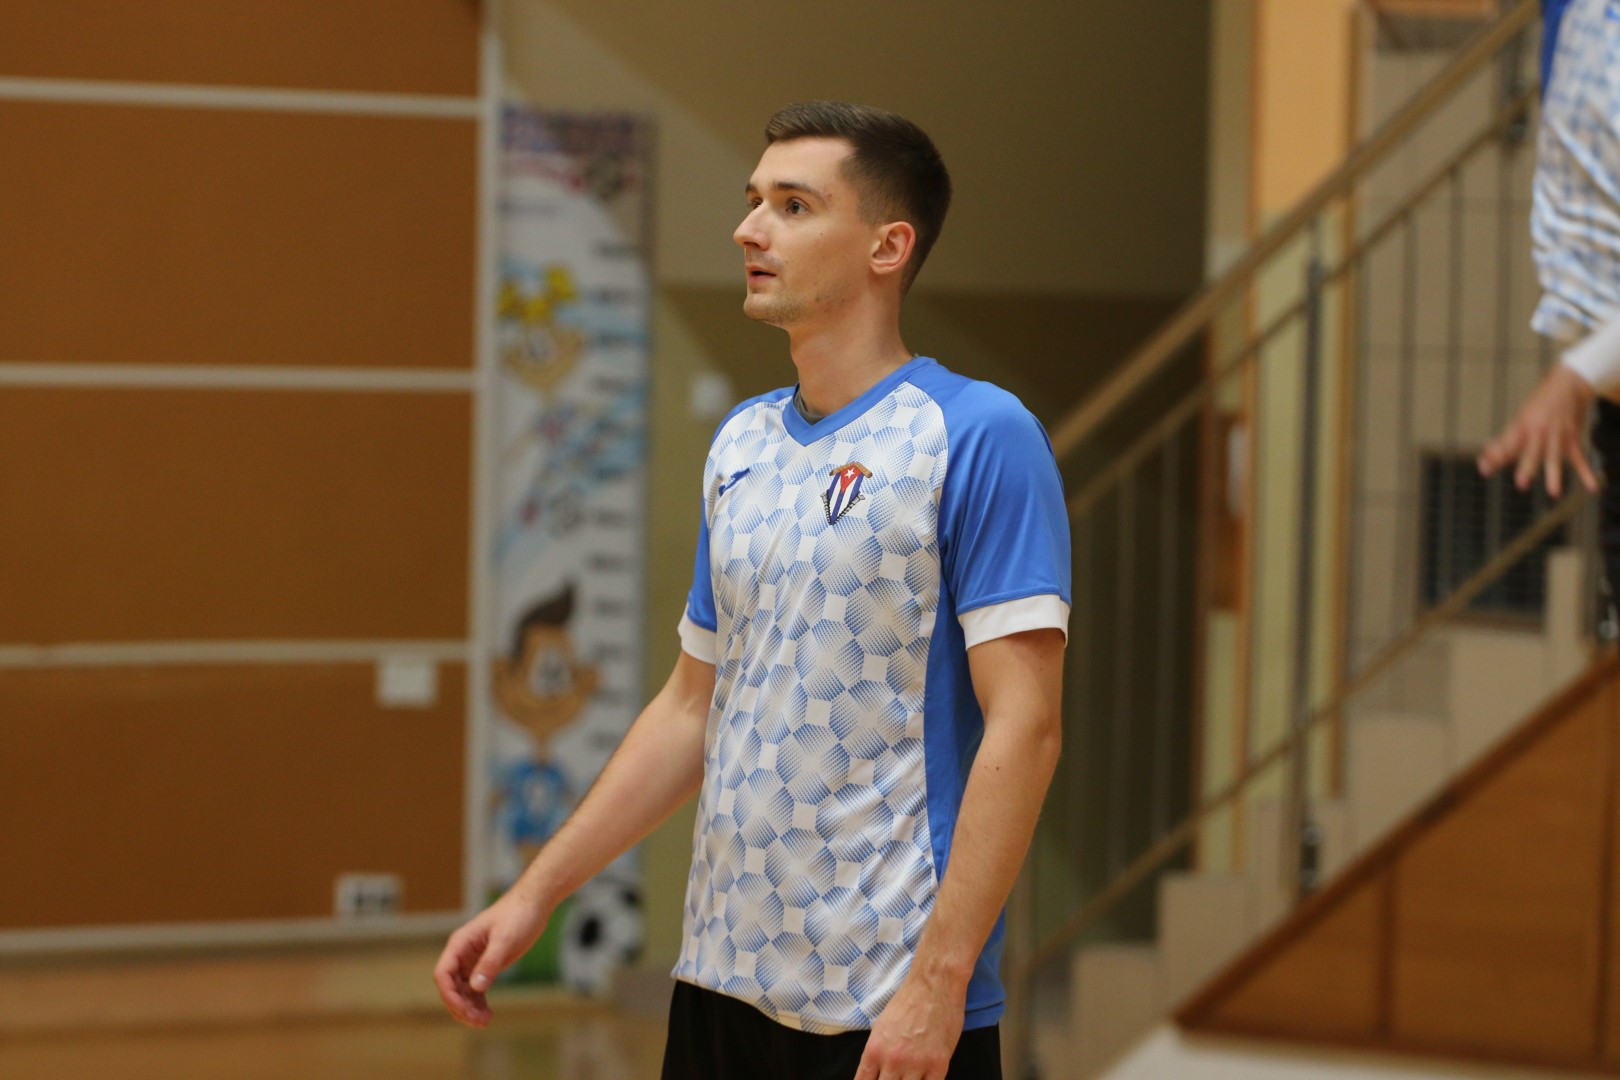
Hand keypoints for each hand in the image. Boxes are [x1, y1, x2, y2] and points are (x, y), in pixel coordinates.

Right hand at [433, 885, 550, 1026]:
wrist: (534, 904)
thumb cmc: (518, 915)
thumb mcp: (505, 939)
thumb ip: (490, 962)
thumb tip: (475, 987)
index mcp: (460, 943)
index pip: (443, 973)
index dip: (449, 994)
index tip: (463, 1009)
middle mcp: (462, 954)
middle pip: (451, 987)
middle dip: (461, 1006)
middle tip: (478, 1021)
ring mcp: (473, 961)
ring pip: (463, 991)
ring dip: (469, 1008)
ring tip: (484, 1021)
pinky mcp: (486, 966)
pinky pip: (476, 989)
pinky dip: (478, 1003)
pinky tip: (487, 1014)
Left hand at [854, 972, 965, 1079]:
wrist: (935, 984)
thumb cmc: (908, 1001)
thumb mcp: (881, 1027)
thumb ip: (878, 1054)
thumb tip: (876, 1074)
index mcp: (874, 1050)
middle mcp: (893, 1061)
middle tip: (896, 1077)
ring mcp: (916, 1064)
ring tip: (911, 1077)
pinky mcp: (939, 1064)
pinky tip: (926, 1079)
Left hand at [1478, 364, 1599, 497]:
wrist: (1569, 384)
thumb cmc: (1539, 405)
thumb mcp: (1520, 418)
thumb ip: (1506, 441)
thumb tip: (1486, 457)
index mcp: (1522, 425)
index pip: (1506, 443)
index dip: (1495, 455)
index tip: (1484, 469)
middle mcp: (1539, 431)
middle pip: (1531, 452)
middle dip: (1527, 467)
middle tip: (1521, 484)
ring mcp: (1557, 435)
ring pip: (1555, 457)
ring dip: (1554, 475)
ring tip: (1554, 493)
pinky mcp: (1572, 438)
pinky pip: (1579, 458)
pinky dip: (1585, 473)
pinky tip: (1591, 487)